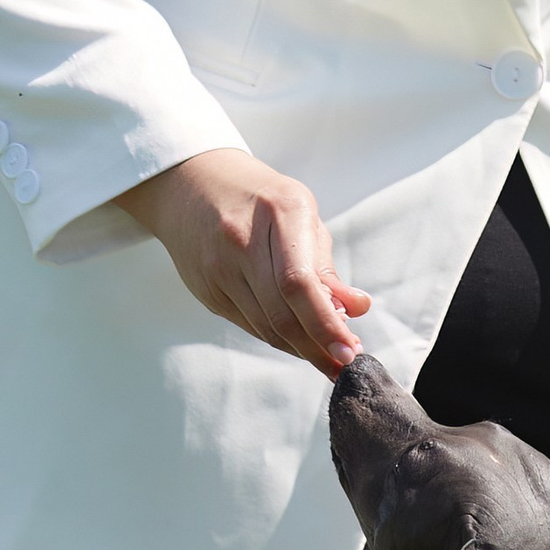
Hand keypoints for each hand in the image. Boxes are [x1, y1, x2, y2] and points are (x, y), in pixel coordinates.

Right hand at [117, 149, 371, 375]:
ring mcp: (218, 267)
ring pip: (266, 328)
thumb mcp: (301, 215)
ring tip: (327, 358)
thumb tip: (358, 309)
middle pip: (282, 314)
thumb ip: (326, 266)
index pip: (300, 284)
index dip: (326, 325)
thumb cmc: (261, 200)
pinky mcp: (207, 289)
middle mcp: (243, 239)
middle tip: (344, 366)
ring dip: (301, 350)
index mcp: (279, 211)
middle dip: (318, 348)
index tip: (350, 352)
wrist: (191, 182)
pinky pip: (250, 326)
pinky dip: (278, 338)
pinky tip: (297, 340)